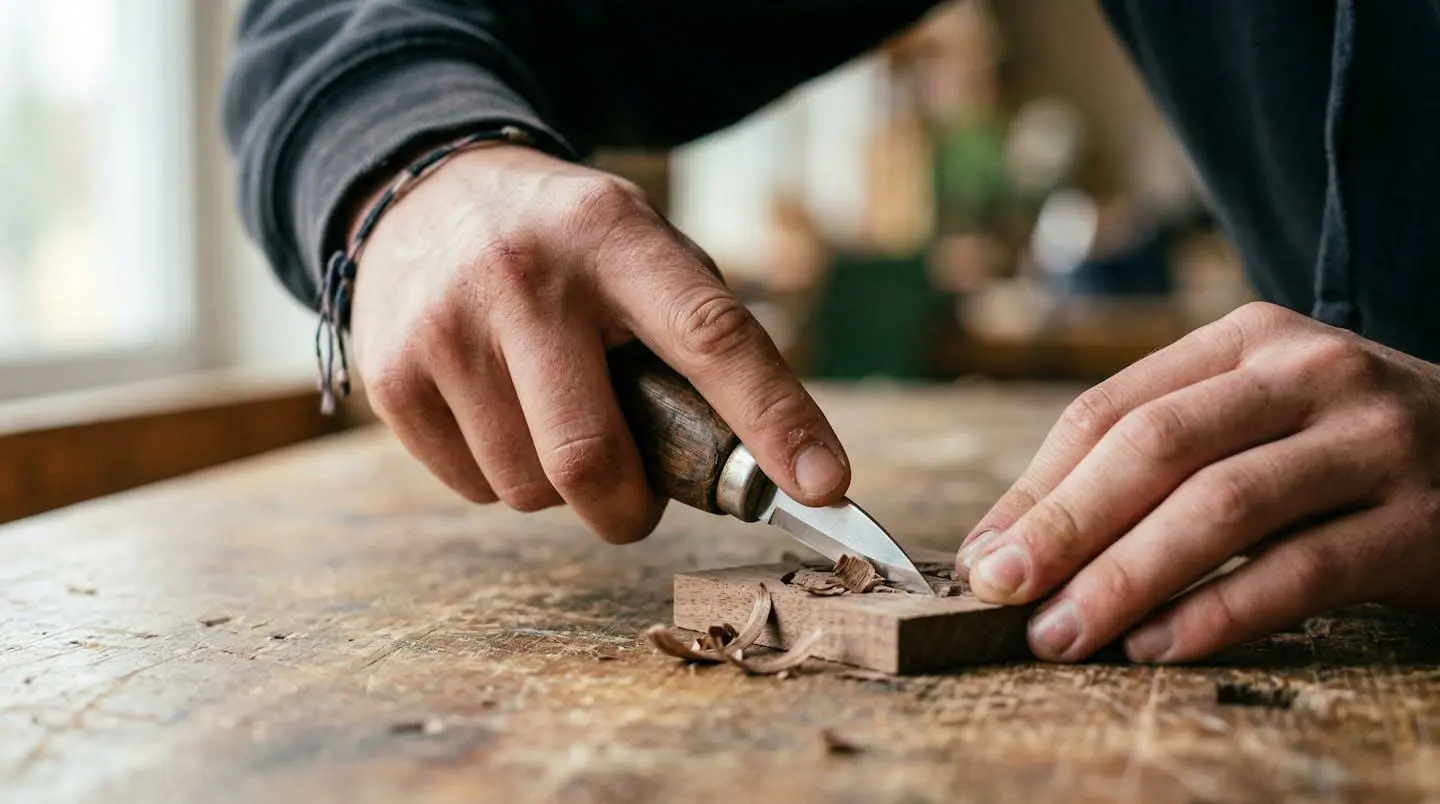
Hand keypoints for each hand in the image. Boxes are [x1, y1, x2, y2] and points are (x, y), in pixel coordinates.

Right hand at [348, 143, 848, 541]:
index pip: (712, 336)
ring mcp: (447, 326)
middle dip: (628, 508)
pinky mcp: (392, 375)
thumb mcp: (640, 248)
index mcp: (615, 238)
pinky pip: (472, 489)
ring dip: (559, 485)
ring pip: (529, 488)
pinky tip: (496, 411)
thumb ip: (697, 338)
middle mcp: (525, 275)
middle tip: (636, 498)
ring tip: (550, 413)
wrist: (426, 192)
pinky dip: (502, 477)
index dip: (774, 419)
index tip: (824, 485)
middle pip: (590, 457)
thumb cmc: (567, 247)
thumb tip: (766, 466)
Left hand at [956, 302, 1439, 662]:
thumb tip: (1018, 539)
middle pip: (1156, 447)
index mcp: (1247, 340)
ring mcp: (1371, 443)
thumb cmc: (1344, 445)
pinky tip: (1157, 646)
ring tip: (1062, 633)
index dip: (1037, 487)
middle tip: (1002, 591)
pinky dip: (1218, 614)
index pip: (1112, 409)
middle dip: (1064, 526)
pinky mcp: (1420, 522)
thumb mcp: (1255, 414)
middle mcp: (1308, 374)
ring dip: (1125, 578)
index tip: (985, 554)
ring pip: (1220, 508)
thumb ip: (1154, 455)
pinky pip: (1299, 573)